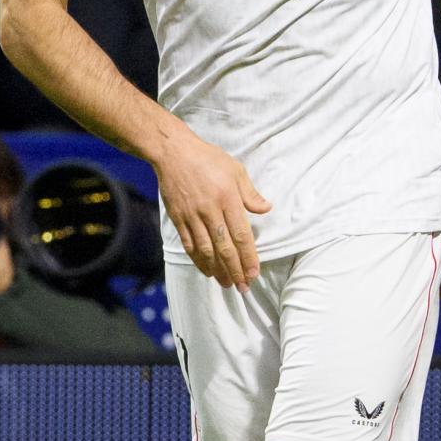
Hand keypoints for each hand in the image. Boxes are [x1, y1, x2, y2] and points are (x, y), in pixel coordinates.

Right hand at [154, 130, 270, 290]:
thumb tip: (266, 210)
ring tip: (226, 283)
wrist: (174, 153)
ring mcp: (192, 216)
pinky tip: (206, 269)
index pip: (241, 235)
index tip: (254, 273)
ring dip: (217, 269)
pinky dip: (197, 259)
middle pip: (224, 248)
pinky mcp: (178, 218)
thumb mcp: (236, 171)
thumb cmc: (209, 159)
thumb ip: (250, 194)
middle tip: (242, 287)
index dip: (248, 257)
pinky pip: (189, 244)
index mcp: (228, 199)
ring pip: (205, 250)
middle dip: (234, 270)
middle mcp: (210, 211)